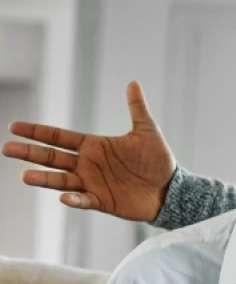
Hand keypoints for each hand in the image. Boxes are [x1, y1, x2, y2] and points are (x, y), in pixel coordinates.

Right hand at [2, 81, 174, 220]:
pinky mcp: (102, 201)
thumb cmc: (158, 160)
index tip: (14, 127)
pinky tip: (63, 197)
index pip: (59, 137)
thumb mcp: (147, 131)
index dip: (38, 132)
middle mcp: (87, 164)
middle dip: (30, 153)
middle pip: (53, 157)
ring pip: (61, 180)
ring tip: (24, 176)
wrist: (171, 189)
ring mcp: (93, 183)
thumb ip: (137, 108)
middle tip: (7, 148)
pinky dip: (74, 199)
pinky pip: (84, 200)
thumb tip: (134, 83)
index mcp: (94, 146)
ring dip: (44, 178)